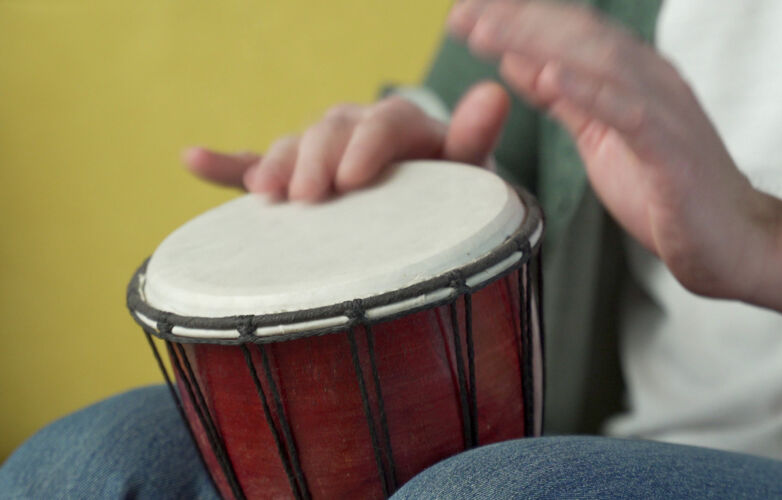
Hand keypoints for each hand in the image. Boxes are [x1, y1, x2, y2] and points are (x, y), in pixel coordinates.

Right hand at [183, 81, 509, 201]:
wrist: (428, 208)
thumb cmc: (452, 197)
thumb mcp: (469, 170)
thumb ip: (475, 135)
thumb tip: (496, 92)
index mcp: (401, 126)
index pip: (383, 122)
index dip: (366, 146)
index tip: (353, 179)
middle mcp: (356, 131)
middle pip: (330, 130)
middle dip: (316, 160)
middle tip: (311, 197)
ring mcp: (321, 152)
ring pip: (293, 146)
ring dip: (275, 165)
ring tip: (264, 191)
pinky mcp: (294, 174)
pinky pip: (255, 164)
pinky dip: (226, 164)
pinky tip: (193, 159)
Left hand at [449, 0, 778, 300]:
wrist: (734, 243)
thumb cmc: (666, 192)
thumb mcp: (600, 137)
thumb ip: (566, 100)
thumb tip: (519, 62)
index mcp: (631, 77)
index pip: (569, 31)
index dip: (516, 17)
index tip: (464, 15)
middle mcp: (650, 80)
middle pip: (577, 33)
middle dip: (515, 20)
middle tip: (459, 16)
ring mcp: (664, 111)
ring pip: (598, 61)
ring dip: (538, 43)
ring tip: (487, 34)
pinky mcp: (672, 151)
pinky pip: (629, 112)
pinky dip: (588, 91)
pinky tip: (548, 78)